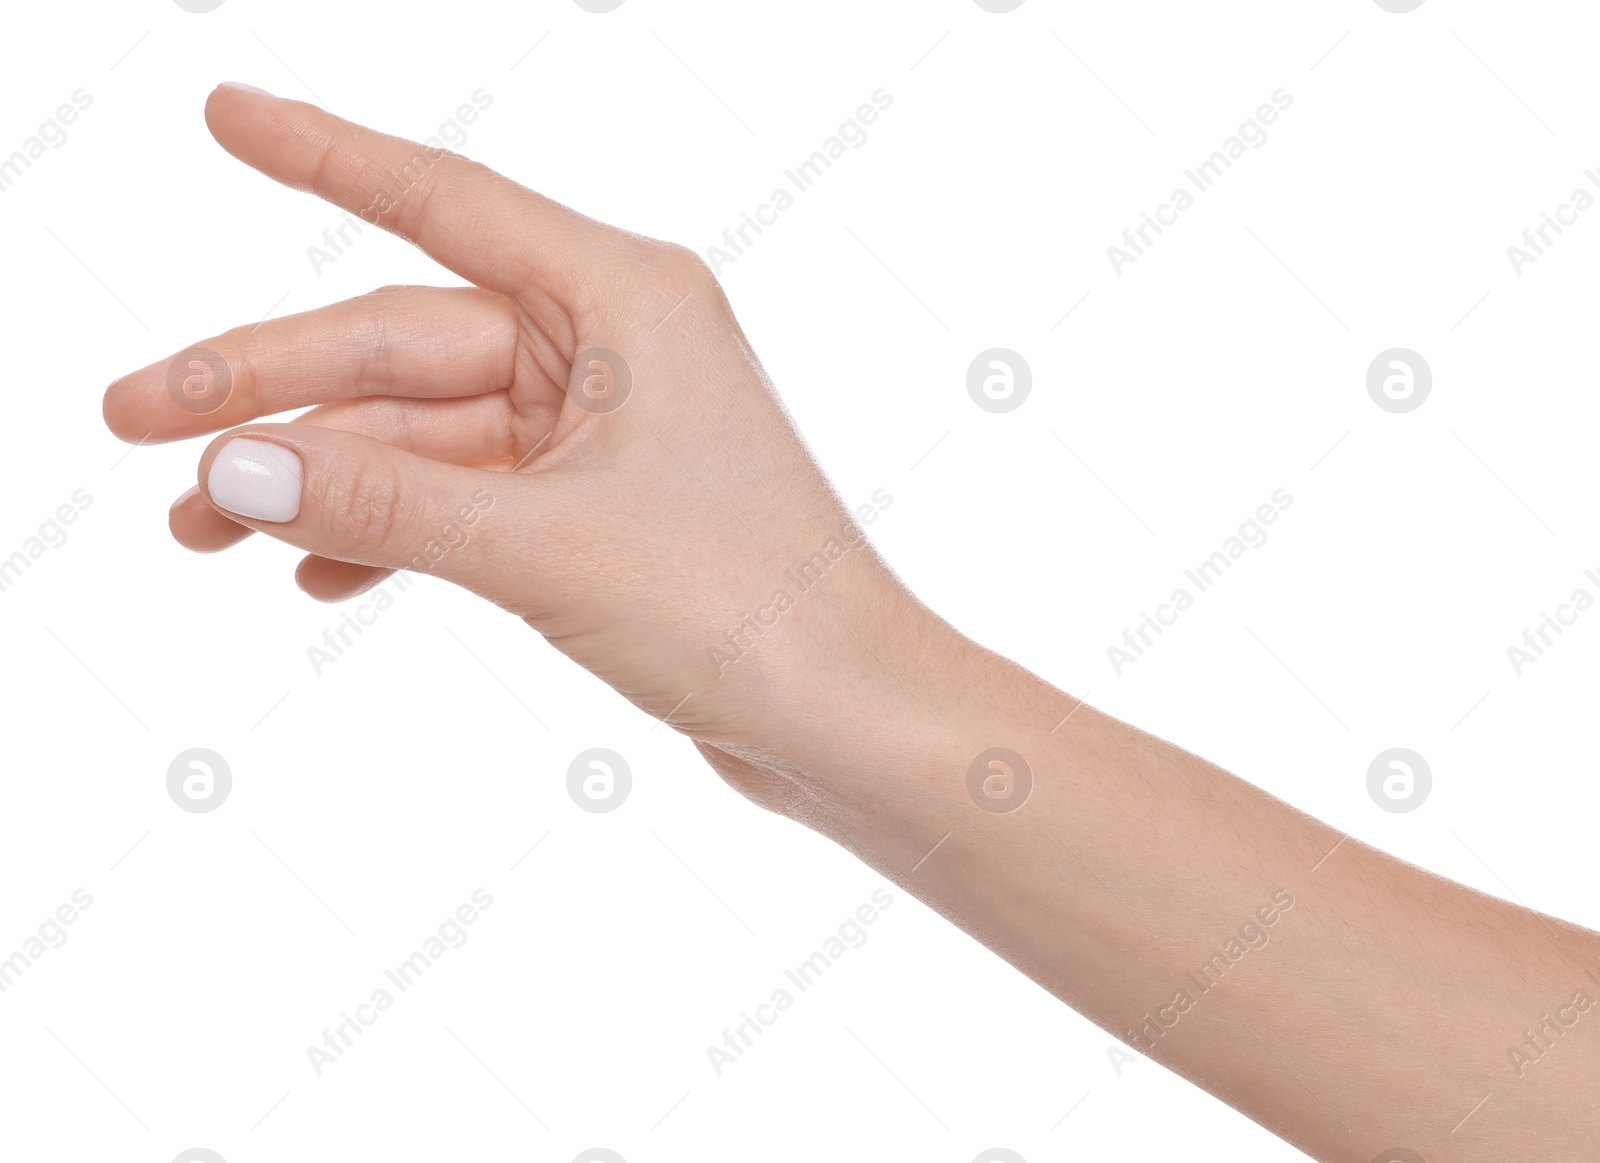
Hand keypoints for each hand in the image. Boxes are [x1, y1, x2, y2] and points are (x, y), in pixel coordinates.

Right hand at [102, 84, 935, 808]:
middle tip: (126, 420)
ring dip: (317, 475)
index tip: (225, 114)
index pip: (443, 205)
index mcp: (625, 298)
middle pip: (404, 342)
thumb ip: (383, 500)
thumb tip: (231, 465)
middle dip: (267, 386)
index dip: (324, 154)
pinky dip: (390, 526)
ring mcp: (604, 428)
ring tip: (199, 527)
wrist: (846, 720)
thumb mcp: (542, 546)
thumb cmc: (745, 611)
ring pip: (424, 429)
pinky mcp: (599, 506)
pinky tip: (314, 572)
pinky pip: (464, 493)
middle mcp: (615, 344)